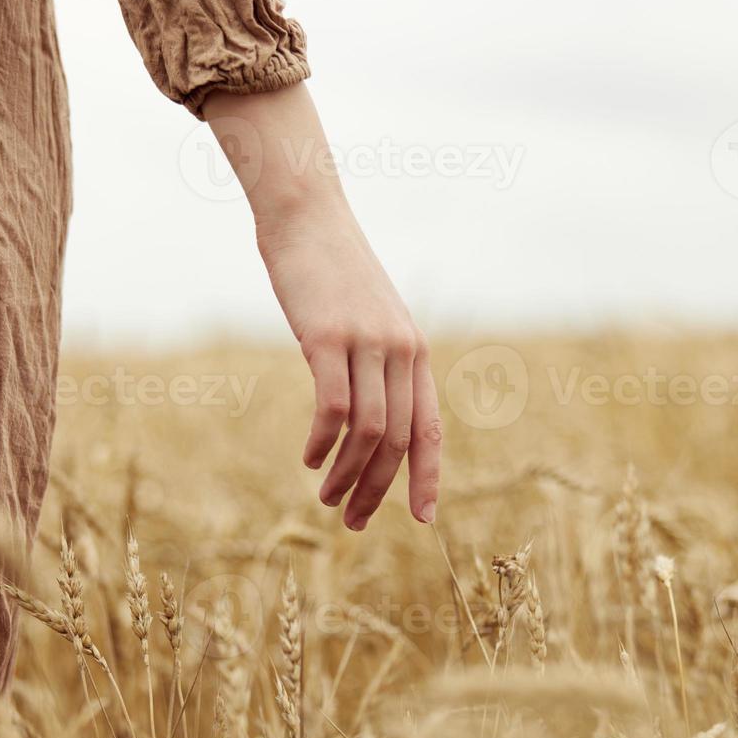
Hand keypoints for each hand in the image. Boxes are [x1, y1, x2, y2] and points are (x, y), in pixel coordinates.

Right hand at [258, 202, 441, 529]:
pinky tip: (309, 458)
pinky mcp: (327, 336)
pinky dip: (323, 443)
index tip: (421, 518)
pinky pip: (333, 407)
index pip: (430, 429)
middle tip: (350, 522)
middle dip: (377, 490)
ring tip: (325, 497)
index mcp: (414, 351)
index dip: (428, 477)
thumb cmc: (330, 272)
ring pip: (368, 431)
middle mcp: (399, 350)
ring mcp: (366, 342)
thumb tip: (367, 417)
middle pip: (398, 440)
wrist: (307, 216)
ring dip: (347, 475)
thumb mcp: (366, 320)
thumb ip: (375, 364)